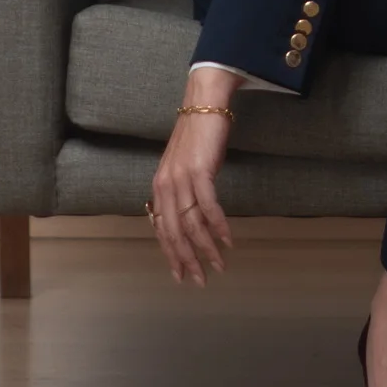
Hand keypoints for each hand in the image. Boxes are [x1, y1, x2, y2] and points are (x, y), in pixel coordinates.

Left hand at [148, 95, 236, 287]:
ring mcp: (181, 179)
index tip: (181, 275)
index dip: (172, 255)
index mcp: (159, 188)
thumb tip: (189, 220)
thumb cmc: (197, 137)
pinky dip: (218, 226)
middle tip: (200, 280)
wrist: (203, 106)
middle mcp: (166, 186)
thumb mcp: (183, 168)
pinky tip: (227, 240)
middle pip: (174, 233)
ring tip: (219, 265)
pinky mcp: (200, 171)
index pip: (162, 230)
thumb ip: (181, 193)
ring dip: (206, 248)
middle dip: (187, 260)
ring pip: (191, 224)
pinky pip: (208, 206)